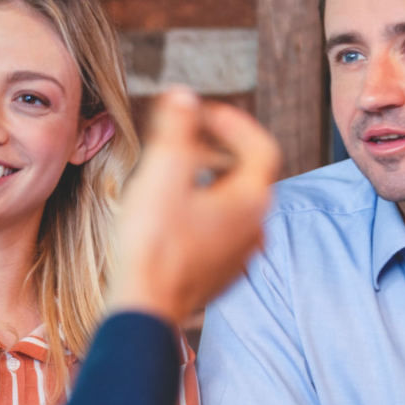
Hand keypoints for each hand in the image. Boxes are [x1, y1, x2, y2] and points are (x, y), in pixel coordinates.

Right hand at [106, 87, 278, 325]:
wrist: (144, 308)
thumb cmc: (153, 243)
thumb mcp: (163, 172)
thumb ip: (176, 127)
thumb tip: (183, 97)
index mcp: (252, 201)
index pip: (261, 147)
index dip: (235, 123)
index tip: (204, 113)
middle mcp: (255, 229)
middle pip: (248, 177)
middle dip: (219, 151)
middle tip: (187, 137)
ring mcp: (240, 257)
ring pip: (233, 207)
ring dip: (210, 183)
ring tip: (176, 174)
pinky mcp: (220, 277)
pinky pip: (220, 234)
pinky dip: (203, 214)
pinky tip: (173, 214)